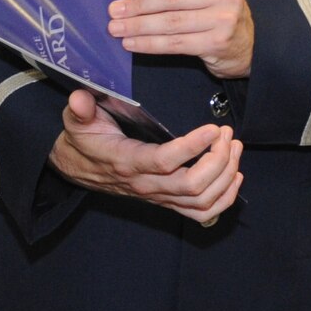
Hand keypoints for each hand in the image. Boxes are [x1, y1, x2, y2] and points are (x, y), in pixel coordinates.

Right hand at [48, 90, 243, 222]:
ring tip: (234, 147)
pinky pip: (202, 212)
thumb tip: (80, 98)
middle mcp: (145, 185)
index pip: (165, 161)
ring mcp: (158, 197)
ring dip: (225, 176)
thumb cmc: (83, 140)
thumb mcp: (76, 121)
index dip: (192, 147)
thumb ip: (80, 109)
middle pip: (192, 185)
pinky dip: (224, 199)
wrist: (77, 168)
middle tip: (226, 134)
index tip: (213, 128)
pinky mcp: (167, 202)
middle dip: (218, 160)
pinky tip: (234, 175)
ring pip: (202, 201)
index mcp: (127, 163)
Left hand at [109, 0, 253, 78]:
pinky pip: (175, 43)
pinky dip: (149, 44)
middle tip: (113, 11)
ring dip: (139, 26)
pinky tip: (132, 44)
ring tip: (116, 28)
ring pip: (171, 22)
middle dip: (137, 4)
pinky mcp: (217, 42)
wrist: (249, 46)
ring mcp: (223, 18)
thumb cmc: (218, 14)